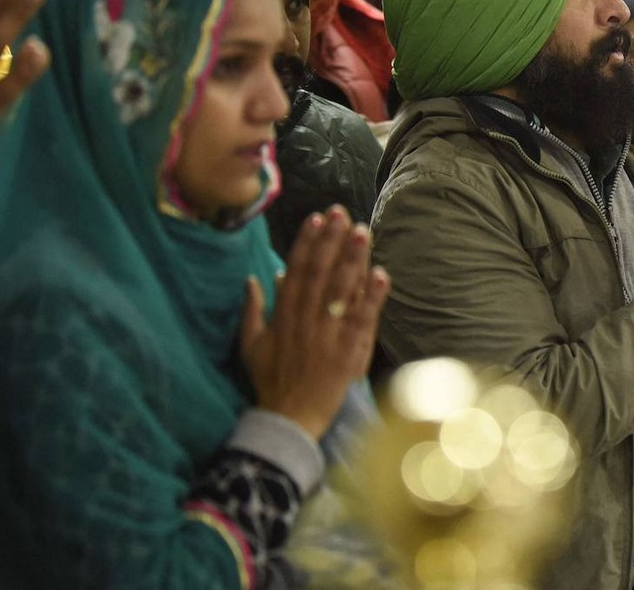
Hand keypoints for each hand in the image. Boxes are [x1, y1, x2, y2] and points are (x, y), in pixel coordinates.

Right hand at [239, 206, 388, 438]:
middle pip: (321, 274)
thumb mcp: (251, 345)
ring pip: (342, 291)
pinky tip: (382, 275)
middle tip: (342, 214)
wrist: (289, 419)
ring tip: (363, 233)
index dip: (307, 243)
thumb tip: (255, 278)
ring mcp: (328, 335)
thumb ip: (253, 310)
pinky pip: (363, 321)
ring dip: (353, 260)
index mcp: (284, 316)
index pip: (297, 271)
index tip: (316, 219)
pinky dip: (372, 298)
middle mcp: (306, 320)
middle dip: (332, 242)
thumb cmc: (271, 381)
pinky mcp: (349, 352)